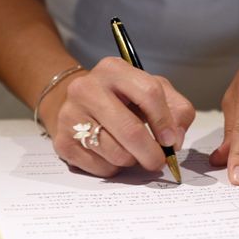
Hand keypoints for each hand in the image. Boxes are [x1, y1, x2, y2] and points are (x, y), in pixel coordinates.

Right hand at [42, 57, 194, 176]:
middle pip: (131, 129)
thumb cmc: (123, 98)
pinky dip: (114, 168)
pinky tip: (112, 154)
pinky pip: (101, 167)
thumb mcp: (154, 91)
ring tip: (131, 150)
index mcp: (114, 70)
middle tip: (159, 161)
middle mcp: (87, 88)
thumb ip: (176, 110)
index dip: (165, 121)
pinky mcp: (62, 141)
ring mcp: (71, 115)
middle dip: (151, 152)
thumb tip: (175, 140)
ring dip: (132, 160)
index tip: (172, 140)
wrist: (79, 104)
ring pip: (116, 153)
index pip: (149, 93)